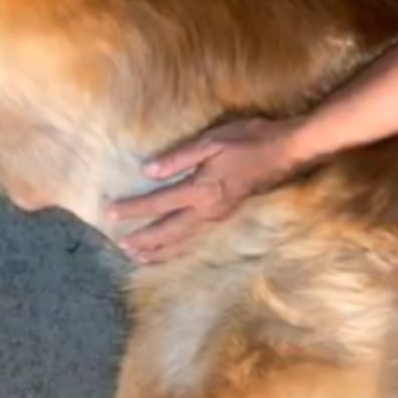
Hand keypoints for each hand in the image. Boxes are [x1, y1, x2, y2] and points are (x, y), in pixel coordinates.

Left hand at [108, 117, 306, 262]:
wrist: (288, 150)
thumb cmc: (249, 139)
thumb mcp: (211, 141)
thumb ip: (178, 158)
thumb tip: (148, 171)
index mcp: (201, 190)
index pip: (158, 203)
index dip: (133, 210)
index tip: (110, 213)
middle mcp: (208, 210)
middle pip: (168, 231)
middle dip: (143, 239)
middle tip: (120, 245)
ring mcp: (220, 217)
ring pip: (184, 241)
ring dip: (160, 250)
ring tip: (140, 258)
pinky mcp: (229, 218)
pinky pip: (199, 240)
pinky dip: (182, 249)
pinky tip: (175, 251)